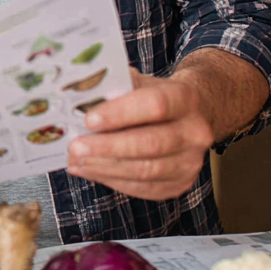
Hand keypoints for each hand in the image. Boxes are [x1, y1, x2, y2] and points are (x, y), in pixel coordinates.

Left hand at [66, 69, 214, 199]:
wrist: (191, 114)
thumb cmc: (154, 95)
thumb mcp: (139, 82)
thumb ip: (113, 88)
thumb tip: (77, 101)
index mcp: (184, 98)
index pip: (155, 105)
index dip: (120, 113)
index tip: (88, 120)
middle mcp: (194, 132)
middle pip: (151, 143)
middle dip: (107, 147)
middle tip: (75, 147)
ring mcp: (191, 161)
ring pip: (146, 170)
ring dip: (106, 167)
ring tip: (76, 160)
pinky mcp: (181, 183)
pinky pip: (144, 188)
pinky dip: (113, 180)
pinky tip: (90, 171)